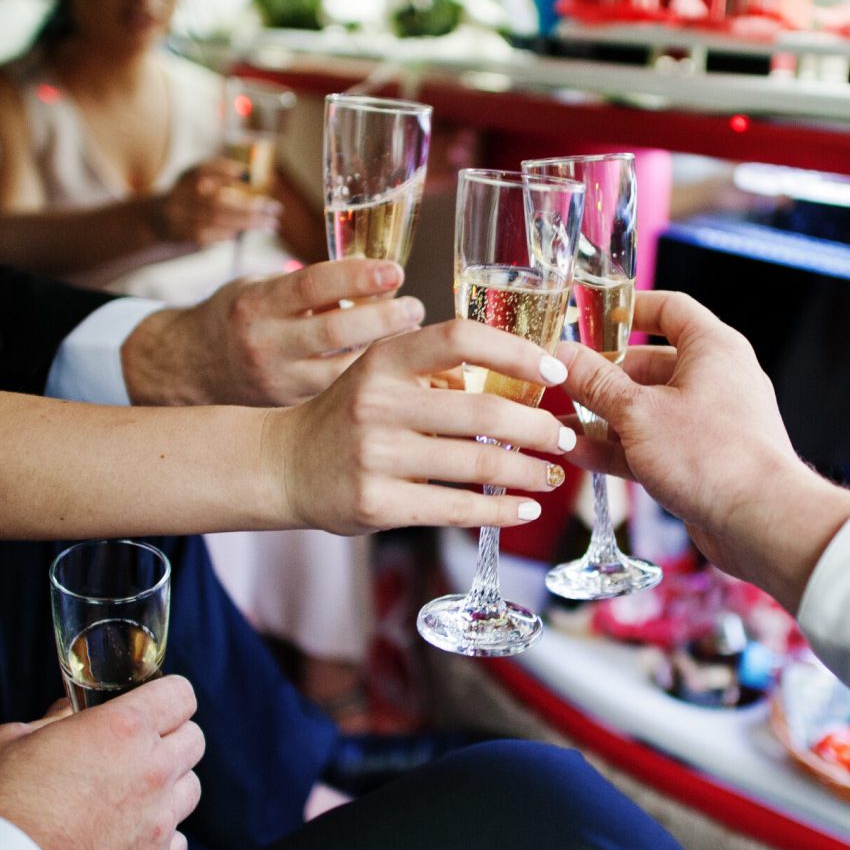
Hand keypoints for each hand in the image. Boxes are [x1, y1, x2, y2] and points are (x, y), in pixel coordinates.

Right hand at [0, 677, 203, 849]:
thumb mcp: (9, 740)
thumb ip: (55, 720)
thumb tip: (73, 713)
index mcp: (122, 731)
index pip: (180, 695)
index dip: (164, 698)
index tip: (150, 708)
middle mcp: (153, 773)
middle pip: (193, 740)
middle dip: (168, 740)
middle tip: (130, 755)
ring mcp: (158, 824)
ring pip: (189, 791)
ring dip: (166, 790)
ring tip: (123, 803)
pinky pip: (176, 843)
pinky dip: (156, 840)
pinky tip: (120, 845)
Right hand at [122, 259, 425, 405]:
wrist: (192, 368)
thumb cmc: (240, 317)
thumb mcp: (262, 289)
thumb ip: (310, 287)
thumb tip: (380, 277)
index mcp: (256, 303)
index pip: (311, 284)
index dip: (357, 276)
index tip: (394, 271)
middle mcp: (265, 343)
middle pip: (335, 330)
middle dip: (383, 318)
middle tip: (414, 307)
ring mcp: (278, 381)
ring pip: (344, 370)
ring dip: (387, 354)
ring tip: (415, 337)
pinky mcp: (291, 408)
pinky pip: (340, 393)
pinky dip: (374, 381)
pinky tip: (400, 371)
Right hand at [162, 159, 280, 246]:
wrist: (157, 218)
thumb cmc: (189, 194)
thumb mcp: (200, 176)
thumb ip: (221, 171)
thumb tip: (249, 175)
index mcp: (187, 177)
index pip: (204, 170)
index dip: (224, 171)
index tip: (247, 175)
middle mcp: (180, 195)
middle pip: (216, 201)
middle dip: (249, 207)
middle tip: (275, 209)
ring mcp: (180, 217)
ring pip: (216, 220)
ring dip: (246, 223)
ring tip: (270, 224)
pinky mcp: (183, 235)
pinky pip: (210, 235)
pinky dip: (229, 233)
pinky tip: (245, 232)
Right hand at [265, 318, 576, 533]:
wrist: (284, 465)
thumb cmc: (349, 416)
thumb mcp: (381, 375)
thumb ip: (437, 373)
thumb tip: (521, 378)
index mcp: (384, 360)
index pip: (461, 338)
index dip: (516, 351)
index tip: (555, 370)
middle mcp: (378, 403)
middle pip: (483, 411)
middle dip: (538, 427)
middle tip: (565, 437)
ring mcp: (376, 456)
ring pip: (477, 465)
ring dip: (528, 472)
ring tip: (551, 474)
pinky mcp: (376, 504)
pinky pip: (456, 509)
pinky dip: (500, 511)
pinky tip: (524, 508)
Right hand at [557, 290, 849, 609]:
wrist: (761, 521)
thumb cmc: (713, 455)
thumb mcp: (639, 413)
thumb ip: (597, 383)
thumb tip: (563, 356)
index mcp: (712, 349)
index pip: (669, 309)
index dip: (629, 308)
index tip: (591, 316)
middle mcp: (715, 380)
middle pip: (650, 364)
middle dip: (603, 375)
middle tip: (563, 380)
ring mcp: (708, 422)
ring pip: (647, 410)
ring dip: (604, 416)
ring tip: (558, 422)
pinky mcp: (701, 460)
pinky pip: (652, 445)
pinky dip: (619, 447)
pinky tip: (578, 453)